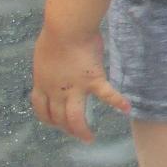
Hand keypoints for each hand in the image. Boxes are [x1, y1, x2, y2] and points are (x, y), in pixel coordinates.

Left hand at [31, 23, 128, 141]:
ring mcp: (74, 88)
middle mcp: (56, 90)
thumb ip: (51, 64)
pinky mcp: (93, 80)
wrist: (67, 28)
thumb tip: (56, 61)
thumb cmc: (56, 33)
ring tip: (89, 139)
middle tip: (76, 134)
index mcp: (42, 83)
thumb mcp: (45, 53)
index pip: (40, 109)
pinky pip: (106, 95)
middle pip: (58, 117)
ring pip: (75, 117)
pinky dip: (117, 102)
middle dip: (66, 129)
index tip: (55, 123)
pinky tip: (126, 108)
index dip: (48, 119)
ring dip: (81, 131)